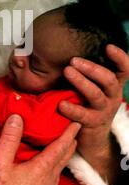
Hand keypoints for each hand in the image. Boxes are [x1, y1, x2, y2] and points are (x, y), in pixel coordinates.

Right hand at [0, 114, 79, 184]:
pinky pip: (52, 181)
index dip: (68, 133)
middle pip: (63, 159)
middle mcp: (48, 182)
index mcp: (41, 169)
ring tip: (59, 148)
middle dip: (69, 144)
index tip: (76, 123)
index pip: (60, 147)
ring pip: (58, 171)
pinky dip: (53, 169)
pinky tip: (45, 170)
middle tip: (72, 132)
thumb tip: (17, 117)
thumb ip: (9, 138)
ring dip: (61, 157)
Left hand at [58, 45, 128, 181]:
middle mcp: (112, 96)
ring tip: (67, 71)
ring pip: (96, 94)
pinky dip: (72, 108)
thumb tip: (68, 52)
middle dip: (91, 68)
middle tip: (73, 60)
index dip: (120, 58)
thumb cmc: (88, 104)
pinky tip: (61, 104)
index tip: (108, 47)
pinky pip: (83, 115)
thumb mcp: (93, 87)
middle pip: (109, 79)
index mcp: (113, 85)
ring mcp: (104, 110)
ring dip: (81, 82)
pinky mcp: (93, 123)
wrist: (91, 137)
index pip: (124, 69)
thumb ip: (86, 72)